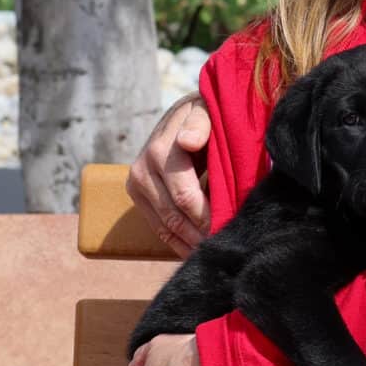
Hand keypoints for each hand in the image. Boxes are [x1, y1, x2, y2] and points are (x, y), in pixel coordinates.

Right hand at [128, 95, 212, 257]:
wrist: (183, 113)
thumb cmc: (204, 115)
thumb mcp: (205, 112)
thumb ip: (200, 125)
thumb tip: (188, 141)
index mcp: (160, 150)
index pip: (184, 196)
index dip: (208, 217)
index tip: (229, 228)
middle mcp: (142, 169)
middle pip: (174, 216)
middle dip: (201, 235)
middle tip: (226, 246)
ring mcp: (136, 185)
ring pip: (165, 227)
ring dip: (190, 243)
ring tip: (214, 253)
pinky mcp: (137, 196)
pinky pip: (157, 228)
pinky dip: (178, 243)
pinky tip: (196, 252)